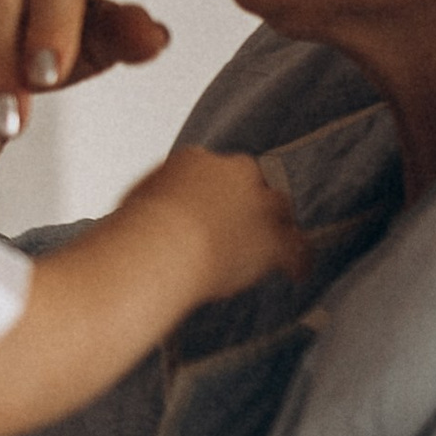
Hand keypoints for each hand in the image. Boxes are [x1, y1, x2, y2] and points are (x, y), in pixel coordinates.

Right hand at [123, 147, 308, 301]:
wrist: (162, 247)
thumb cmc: (138, 230)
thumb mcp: (137, 201)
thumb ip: (155, 200)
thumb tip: (150, 211)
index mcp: (196, 160)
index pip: (217, 170)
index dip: (218, 191)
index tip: (213, 207)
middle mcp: (234, 173)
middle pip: (254, 182)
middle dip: (250, 202)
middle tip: (243, 225)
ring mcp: (258, 203)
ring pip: (280, 210)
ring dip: (276, 227)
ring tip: (277, 245)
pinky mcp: (274, 238)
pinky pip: (297, 249)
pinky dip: (298, 262)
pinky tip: (297, 274)